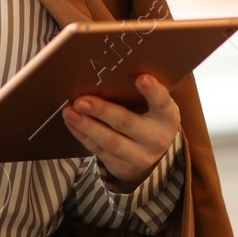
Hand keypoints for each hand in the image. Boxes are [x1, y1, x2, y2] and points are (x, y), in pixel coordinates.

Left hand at [63, 73, 180, 191]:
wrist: (154, 155)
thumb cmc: (150, 118)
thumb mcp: (155, 106)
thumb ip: (141, 92)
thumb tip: (107, 69)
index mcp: (167, 117)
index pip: (162, 102)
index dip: (152, 91)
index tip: (141, 78)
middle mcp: (156, 138)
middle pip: (127, 123)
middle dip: (102, 111)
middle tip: (81, 101)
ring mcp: (139, 156)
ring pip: (110, 141)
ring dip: (86, 126)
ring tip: (69, 112)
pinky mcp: (122, 167)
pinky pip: (99, 151)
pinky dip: (83, 135)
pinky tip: (72, 122)